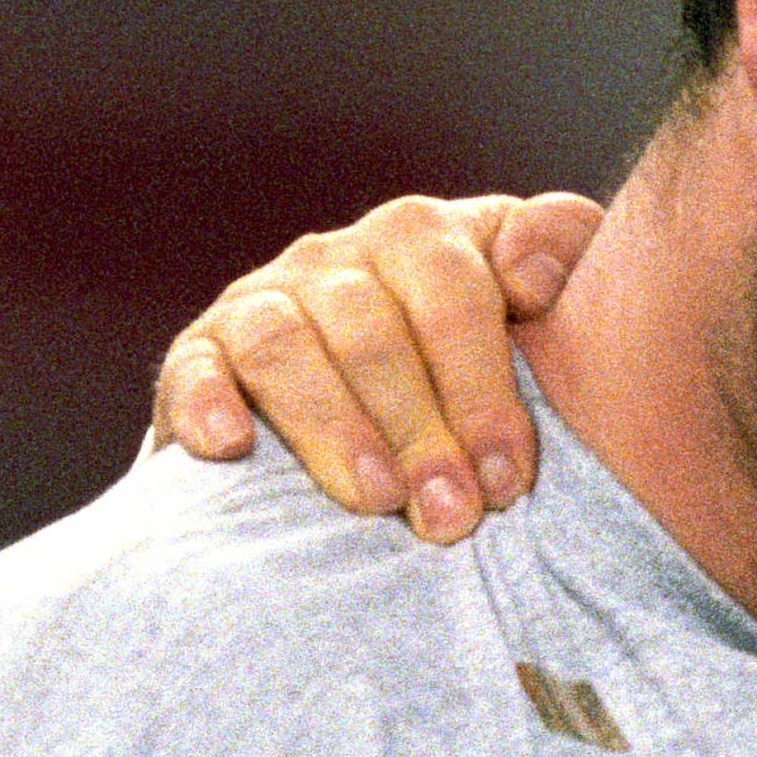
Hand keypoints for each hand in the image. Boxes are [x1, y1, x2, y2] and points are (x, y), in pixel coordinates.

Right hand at [148, 190, 604, 541]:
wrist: (358, 426)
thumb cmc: (471, 375)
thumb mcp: (533, 310)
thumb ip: (561, 255)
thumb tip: (537, 273)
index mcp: (425, 240)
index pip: (456, 290)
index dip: (484, 386)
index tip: (511, 477)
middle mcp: (338, 260)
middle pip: (373, 328)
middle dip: (421, 429)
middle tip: (453, 515)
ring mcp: (263, 302)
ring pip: (285, 344)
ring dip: (333, 427)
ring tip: (376, 500)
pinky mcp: (200, 355)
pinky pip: (195, 367)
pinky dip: (207, 403)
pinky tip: (232, 450)